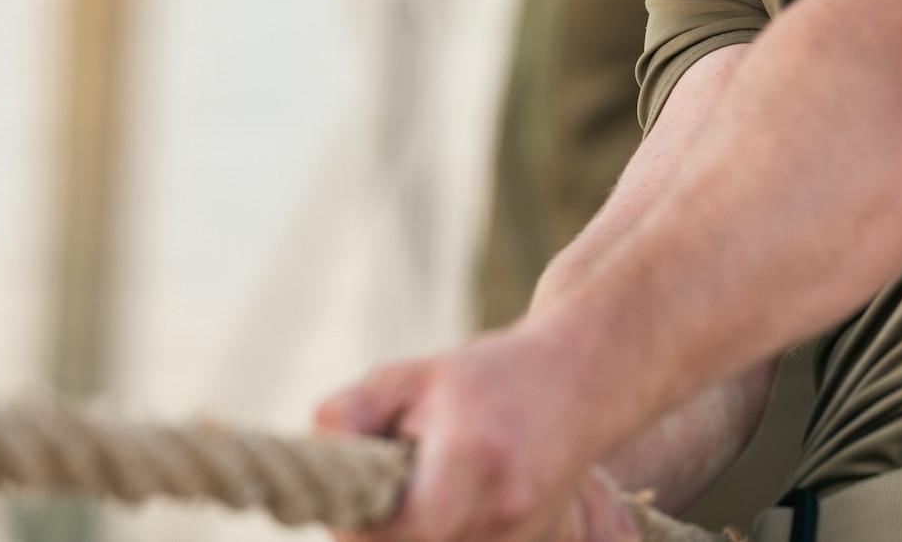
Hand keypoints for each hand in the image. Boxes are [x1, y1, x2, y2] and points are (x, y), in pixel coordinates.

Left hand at [315, 330, 641, 541]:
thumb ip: (351, 413)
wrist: (582, 378)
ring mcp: (523, 537)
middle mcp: (503, 509)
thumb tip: (320, 455)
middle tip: (375, 496)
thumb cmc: (487, 376)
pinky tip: (450, 501)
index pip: (400, 530)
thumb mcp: (411, 376)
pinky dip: (444, 536)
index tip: (350, 500)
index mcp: (472, 458)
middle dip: (381, 535)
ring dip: (413, 536)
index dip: (361, 526)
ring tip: (421, 489)